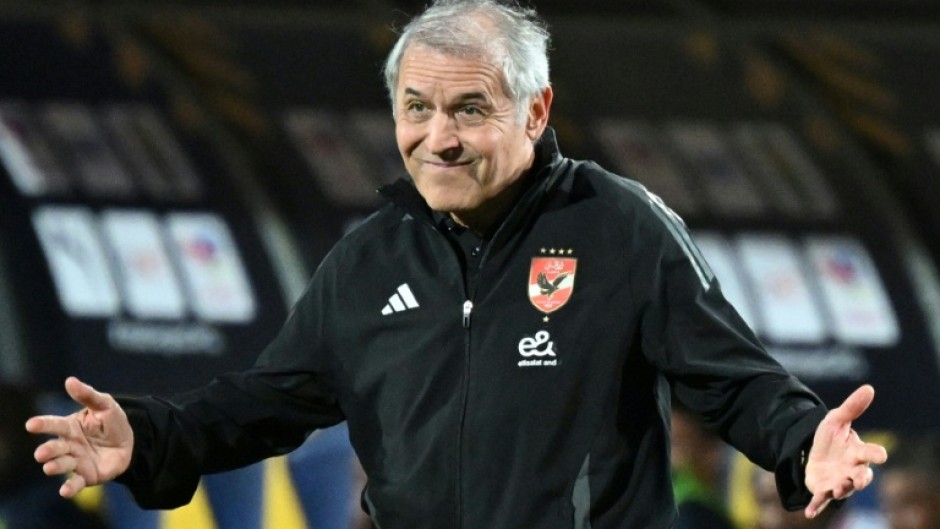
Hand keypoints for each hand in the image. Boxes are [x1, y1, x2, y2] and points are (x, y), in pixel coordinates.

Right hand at [25, 376, 133, 497]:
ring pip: (60, 465)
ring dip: (54, 466)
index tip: (31, 425)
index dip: (42, 424)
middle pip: (54, 448)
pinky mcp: (85, 476)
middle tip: (42, 453)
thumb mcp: (105, 405)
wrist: (130, 443)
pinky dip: (68, 488)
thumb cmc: (112, 422)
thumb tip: (70, 380)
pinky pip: (74, 483)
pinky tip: (64, 492)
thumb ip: (88, 395)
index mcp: (70, 427)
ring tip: (50, 467)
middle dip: (47, 451)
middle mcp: (68, 445)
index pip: (54, 425)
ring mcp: (75, 461)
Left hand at [803, 384, 887, 518]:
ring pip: (844, 489)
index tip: (880, 455)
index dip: (876, 454)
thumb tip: (869, 387)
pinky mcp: (823, 490)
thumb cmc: (832, 439)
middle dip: (862, 478)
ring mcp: (838, 481)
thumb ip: (852, 407)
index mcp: (858, 452)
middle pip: (863, 477)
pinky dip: (817, 507)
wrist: (814, 454)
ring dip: (842, 490)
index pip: (871, 454)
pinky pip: (821, 500)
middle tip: (860, 479)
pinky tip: (809, 513)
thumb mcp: (836, 420)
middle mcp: (852, 470)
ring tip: (837, 489)